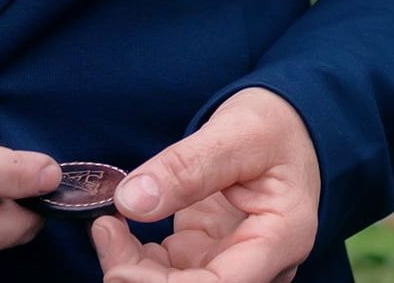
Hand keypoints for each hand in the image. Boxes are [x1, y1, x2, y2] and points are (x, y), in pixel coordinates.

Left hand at [88, 88, 322, 282]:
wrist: (288, 126)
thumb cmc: (276, 125)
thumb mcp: (235, 133)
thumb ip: (186, 167)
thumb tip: (132, 202)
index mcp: (280, 238)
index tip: (119, 266)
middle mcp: (258, 262)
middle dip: (139, 277)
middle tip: (105, 230)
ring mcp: (231, 261)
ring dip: (132, 269)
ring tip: (107, 225)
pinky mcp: (207, 253)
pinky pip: (166, 272)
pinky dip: (136, 257)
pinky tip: (120, 228)